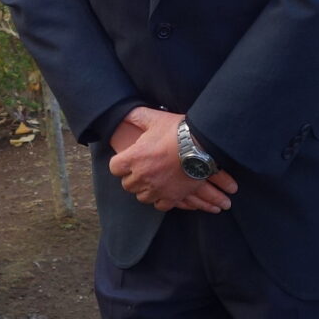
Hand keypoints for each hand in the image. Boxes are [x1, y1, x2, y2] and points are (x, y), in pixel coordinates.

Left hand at [108, 107, 238, 212]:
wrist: (203, 144)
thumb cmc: (178, 130)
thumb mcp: (155, 119)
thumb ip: (137, 116)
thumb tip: (125, 113)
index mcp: (134, 158)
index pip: (115, 168)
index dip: (120, 164)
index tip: (127, 160)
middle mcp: (142, 176)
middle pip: (127, 184)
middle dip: (132, 177)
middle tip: (141, 170)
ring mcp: (157, 188)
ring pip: (141, 196)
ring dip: (144, 189)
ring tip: (152, 181)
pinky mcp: (172, 197)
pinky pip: (159, 205)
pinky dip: (160, 200)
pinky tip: (163, 192)